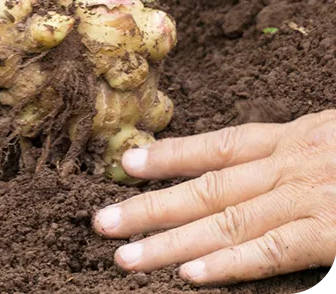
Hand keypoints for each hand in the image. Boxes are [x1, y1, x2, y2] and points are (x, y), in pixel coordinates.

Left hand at [92, 110, 335, 285]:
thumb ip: (299, 152)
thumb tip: (259, 168)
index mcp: (295, 140)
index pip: (220, 147)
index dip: (171, 156)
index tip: (126, 165)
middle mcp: (291, 167)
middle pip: (208, 189)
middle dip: (150, 208)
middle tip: (102, 222)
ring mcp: (308, 200)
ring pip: (226, 223)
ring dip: (171, 243)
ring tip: (126, 258)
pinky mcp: (330, 234)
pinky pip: (272, 251)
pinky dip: (229, 264)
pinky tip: (188, 274)